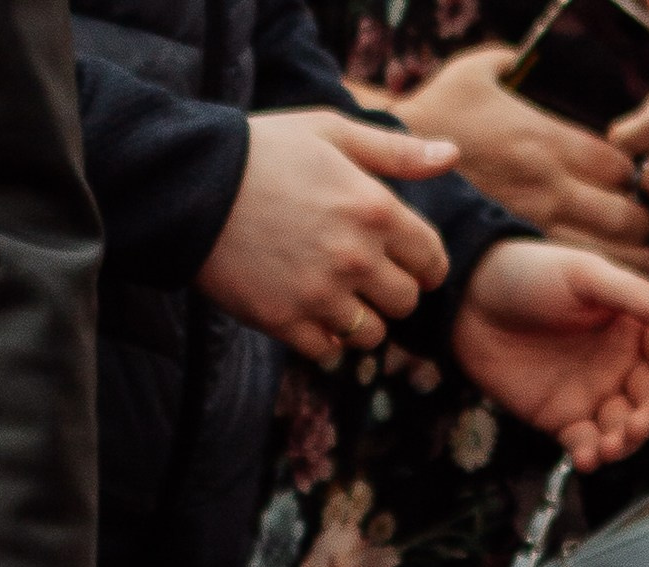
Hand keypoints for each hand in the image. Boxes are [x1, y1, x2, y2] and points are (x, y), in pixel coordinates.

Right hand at [198, 111, 456, 358]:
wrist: (196, 189)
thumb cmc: (267, 152)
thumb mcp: (335, 133)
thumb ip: (396, 152)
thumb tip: (452, 156)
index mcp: (377, 209)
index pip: (430, 259)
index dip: (427, 266)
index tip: (412, 266)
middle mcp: (356, 258)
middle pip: (404, 303)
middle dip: (393, 294)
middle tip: (370, 284)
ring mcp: (320, 295)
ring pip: (369, 336)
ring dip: (361, 323)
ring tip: (340, 303)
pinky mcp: (285, 322)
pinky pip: (327, 351)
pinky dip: (325, 341)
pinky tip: (311, 318)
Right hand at [390, 48, 648, 270]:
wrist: (385, 169)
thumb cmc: (428, 115)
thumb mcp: (473, 70)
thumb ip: (509, 62)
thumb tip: (526, 56)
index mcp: (546, 140)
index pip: (617, 165)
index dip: (634, 175)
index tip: (633, 181)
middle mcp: (544, 187)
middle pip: (620, 214)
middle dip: (641, 222)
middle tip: (647, 226)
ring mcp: (525, 225)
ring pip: (597, 252)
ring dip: (626, 259)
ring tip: (642, 263)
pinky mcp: (505, 253)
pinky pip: (558, 273)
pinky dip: (586, 277)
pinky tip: (596, 282)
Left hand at [453, 239, 648, 468]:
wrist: (472, 303)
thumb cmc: (531, 275)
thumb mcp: (586, 276)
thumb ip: (634, 297)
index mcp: (637, 324)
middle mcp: (622, 361)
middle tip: (634, 428)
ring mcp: (593, 391)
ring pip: (624, 428)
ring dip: (624, 443)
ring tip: (609, 447)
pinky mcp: (560, 417)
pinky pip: (585, 443)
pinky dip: (590, 454)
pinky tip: (586, 458)